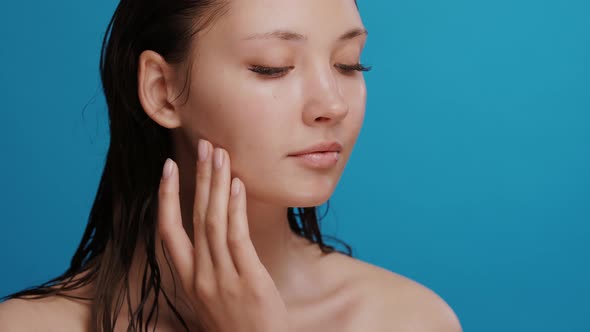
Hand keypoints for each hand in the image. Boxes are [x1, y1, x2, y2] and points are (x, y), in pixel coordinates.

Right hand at [157, 139, 289, 331]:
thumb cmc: (238, 326)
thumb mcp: (213, 298)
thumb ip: (209, 268)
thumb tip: (214, 237)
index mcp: (187, 280)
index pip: (167, 231)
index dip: (166, 197)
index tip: (168, 169)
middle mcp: (199, 276)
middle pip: (194, 217)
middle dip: (198, 178)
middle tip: (204, 146)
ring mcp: (222, 278)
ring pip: (213, 221)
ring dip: (216, 184)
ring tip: (220, 154)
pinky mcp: (248, 280)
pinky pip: (237, 237)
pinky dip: (235, 208)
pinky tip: (237, 185)